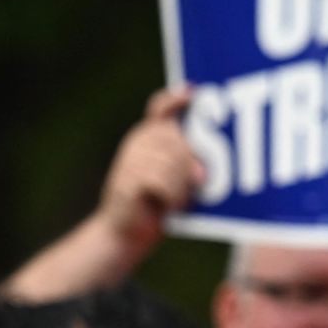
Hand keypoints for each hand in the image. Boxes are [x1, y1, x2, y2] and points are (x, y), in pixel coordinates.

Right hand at [96, 88, 204, 249]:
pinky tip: (168, 206)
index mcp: (149, 137)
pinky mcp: (125, 182)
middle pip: (175, 139)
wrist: (125, 233)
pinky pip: (159, 182)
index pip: (160, 108)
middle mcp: (137, 143)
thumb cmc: (158, 204)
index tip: (193, 93)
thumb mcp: (177, 179)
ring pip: (170, 162)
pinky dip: (171, 197)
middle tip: (199, 182)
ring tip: (179, 199)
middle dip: (191, 162)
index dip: (176, 99)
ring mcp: (128, 161)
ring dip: (182, 185)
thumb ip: (187, 165)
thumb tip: (202, 169)